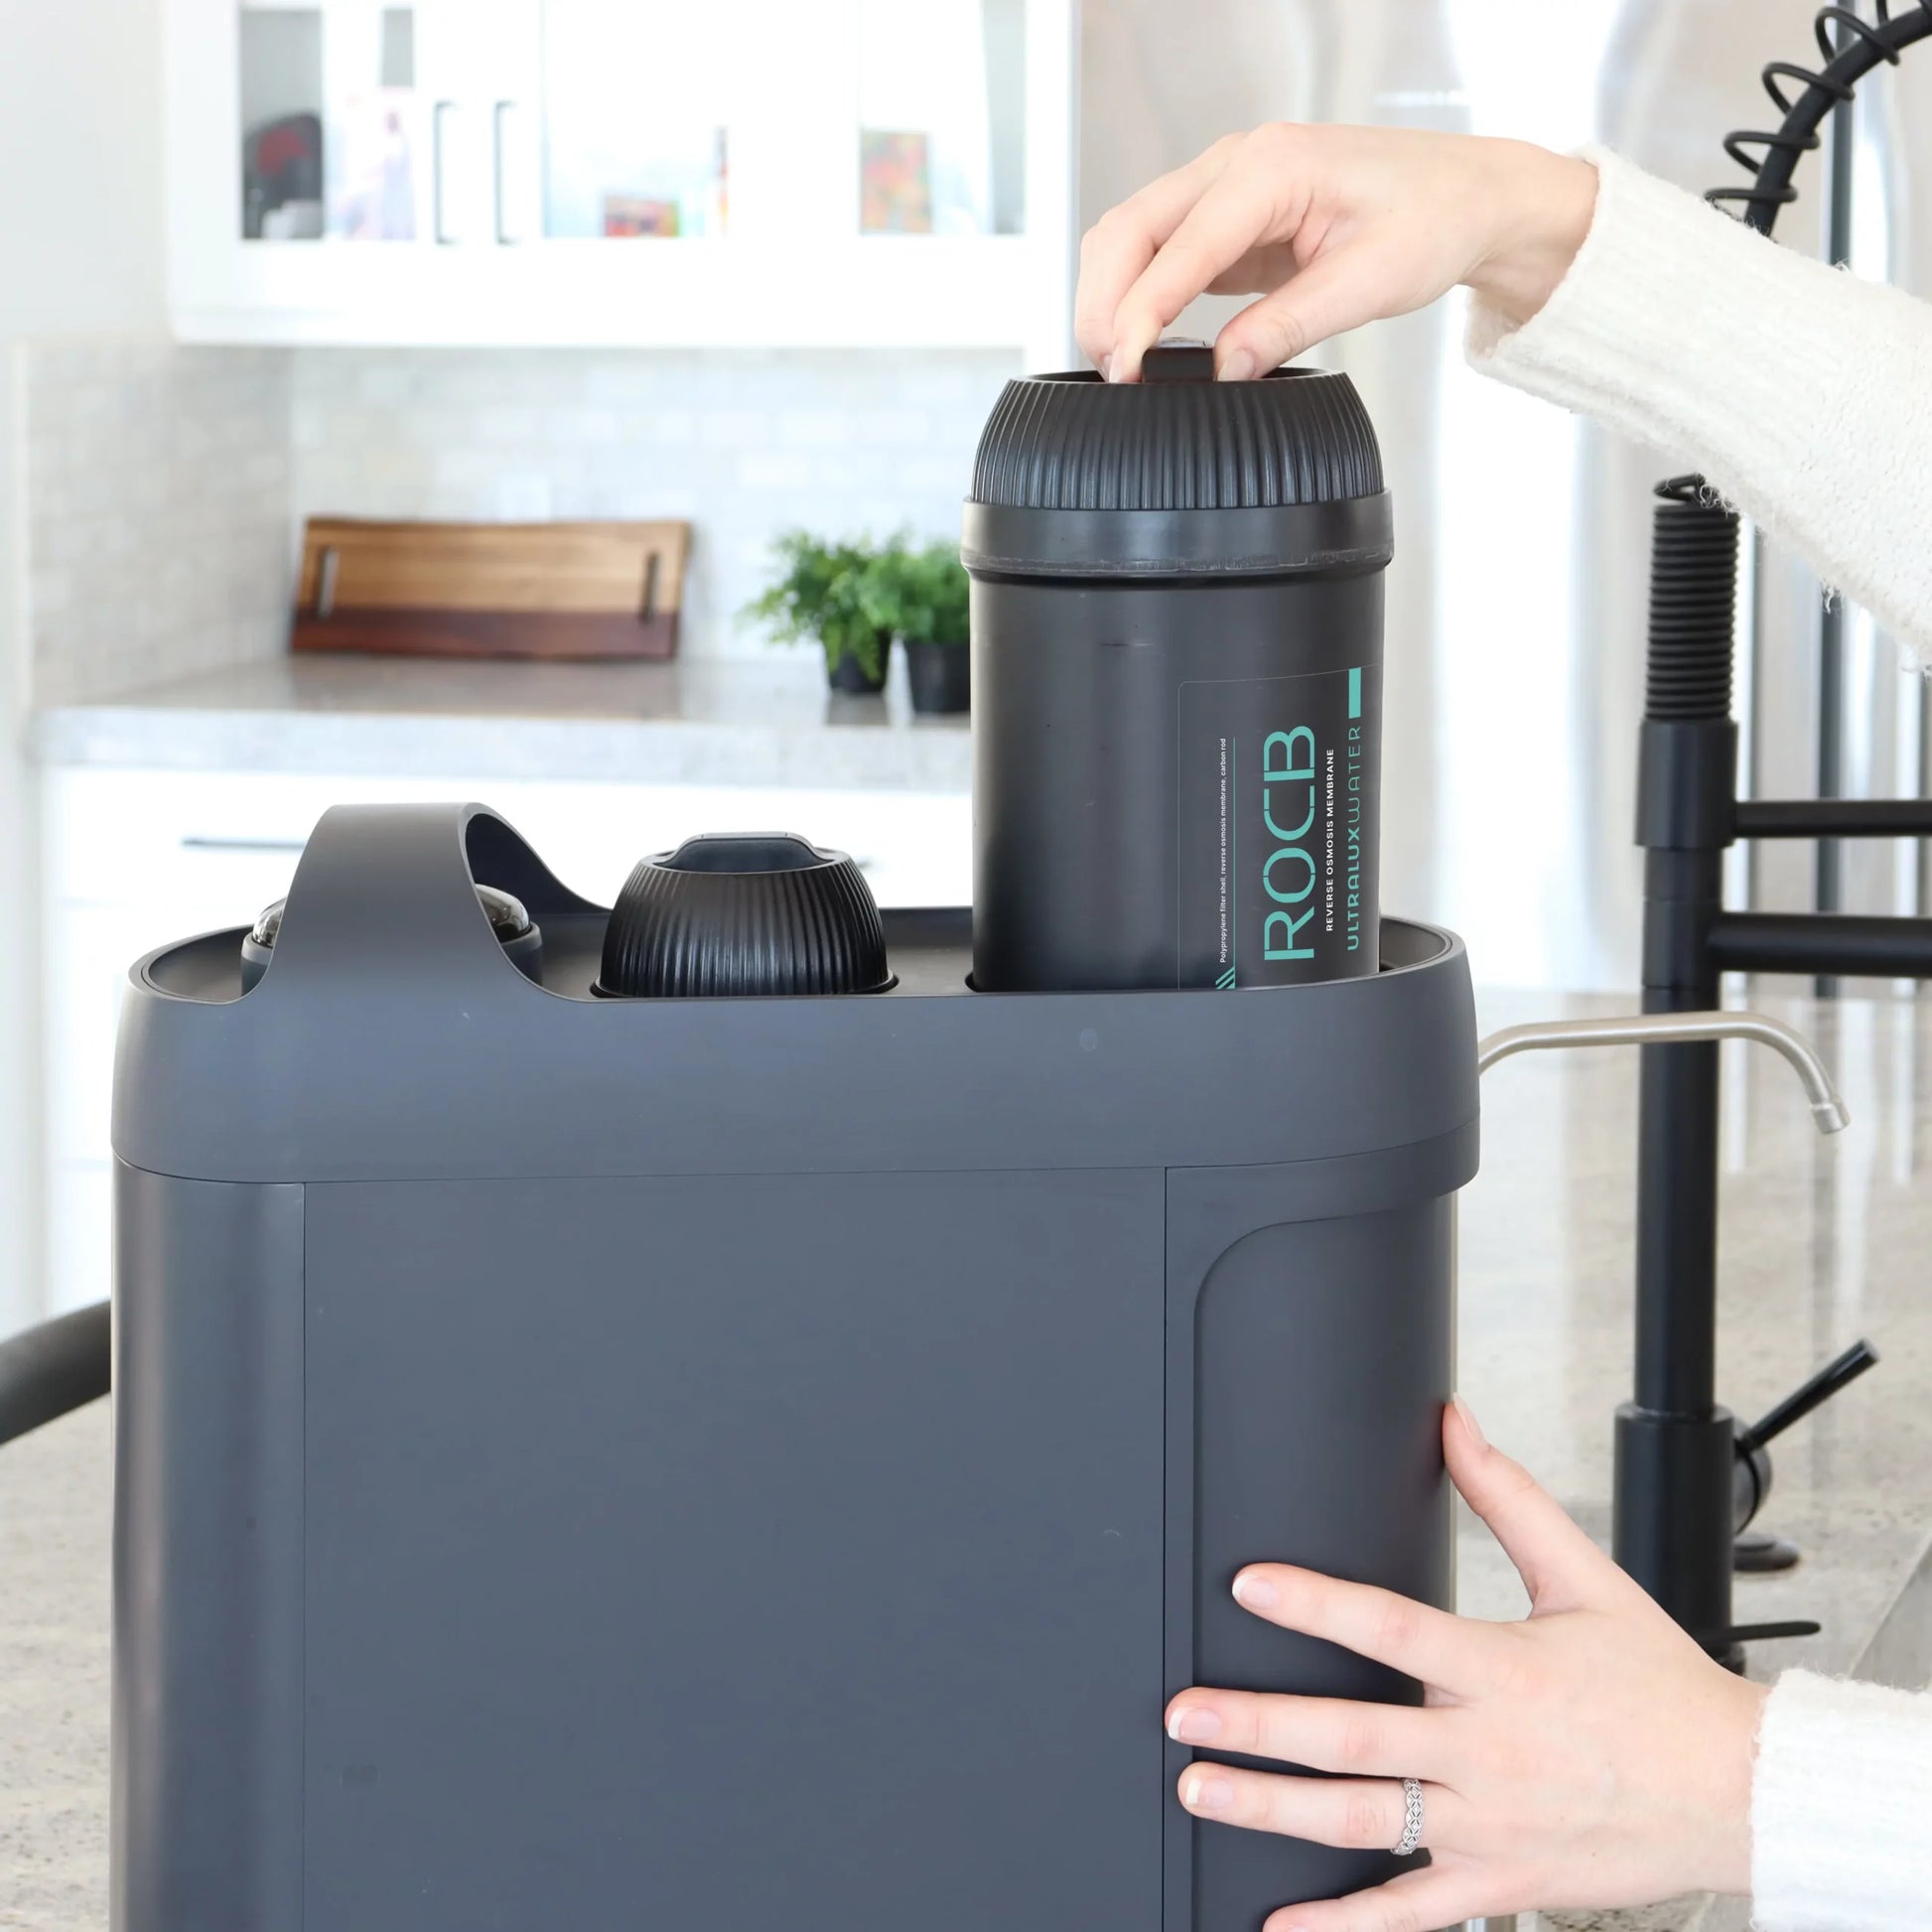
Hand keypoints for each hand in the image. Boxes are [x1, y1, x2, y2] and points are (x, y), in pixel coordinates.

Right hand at [1076, 125, 1598, 381]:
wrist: (1466, 198)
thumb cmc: (1432, 219)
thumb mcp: (1369, 282)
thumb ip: (1289, 326)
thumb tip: (1227, 370)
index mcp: (1272, 168)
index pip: (1180, 244)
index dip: (1142, 310)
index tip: (1126, 366)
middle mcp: (1236, 166)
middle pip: (1131, 228)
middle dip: (1106, 301)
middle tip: (1111, 373)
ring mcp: (1225, 189)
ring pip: (1132, 236)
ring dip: (1112, 297)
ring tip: (1118, 363)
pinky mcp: (1226, 219)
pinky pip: (1160, 252)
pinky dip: (1138, 295)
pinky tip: (1143, 340)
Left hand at [1163, 1400, 1766, 1930]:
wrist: (1739, 1791)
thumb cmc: (1660, 1684)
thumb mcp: (1587, 1577)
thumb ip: (1507, 1497)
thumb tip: (1452, 1421)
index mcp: (1503, 1669)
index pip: (1393, 1628)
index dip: (1317, 1605)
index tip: (1249, 1586)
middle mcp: (1488, 1751)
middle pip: (1355, 1735)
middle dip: (1260, 1723)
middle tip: (1184, 1713)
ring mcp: (1490, 1825)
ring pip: (1364, 1821)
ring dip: (1273, 1810)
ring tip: (1200, 1790)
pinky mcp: (1501, 1881)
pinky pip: (1411, 1911)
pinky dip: (1345, 1924)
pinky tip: (1281, 1923)